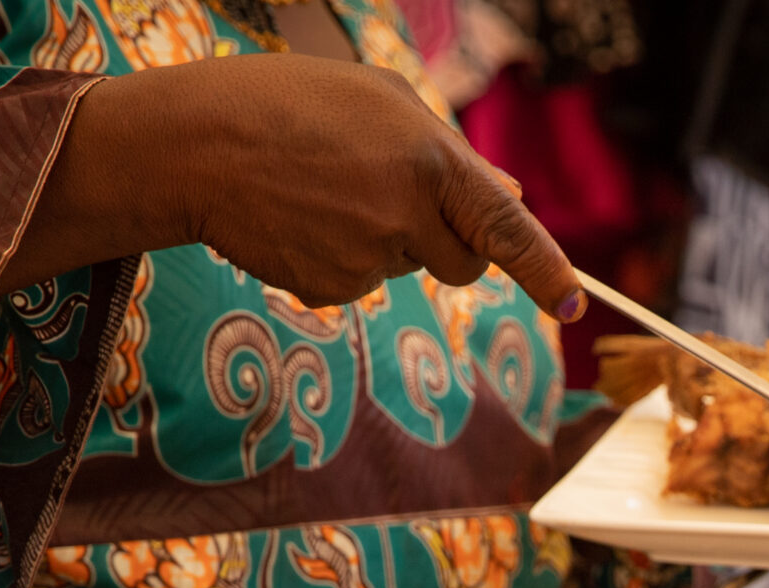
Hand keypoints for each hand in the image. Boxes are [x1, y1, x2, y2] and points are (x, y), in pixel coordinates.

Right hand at [6, 55, 584, 318]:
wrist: (194, 146)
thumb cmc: (291, 104)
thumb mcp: (381, 102)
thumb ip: (452, 156)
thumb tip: (511, 198)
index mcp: (431, 161)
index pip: (508, 231)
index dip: (547, 271)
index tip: (574, 303)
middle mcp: (408, 217)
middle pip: (463, 264)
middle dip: (448, 245)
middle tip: (388, 198)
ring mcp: (370, 260)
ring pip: (405, 267)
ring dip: (384, 238)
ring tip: (324, 188)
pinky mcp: (333, 290)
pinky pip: (360, 283)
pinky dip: (339, 256)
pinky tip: (301, 217)